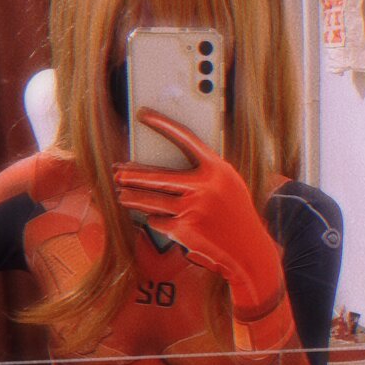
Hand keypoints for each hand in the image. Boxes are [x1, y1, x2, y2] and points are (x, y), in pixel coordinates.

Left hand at [113, 109, 282, 311]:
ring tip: (122, 195)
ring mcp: (192, 209)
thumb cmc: (236, 214)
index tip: (144, 114)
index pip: (185, 138)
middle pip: (157, 176)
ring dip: (132, 198)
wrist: (247, 249)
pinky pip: (158, 221)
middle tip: (117, 172)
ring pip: (150, 201)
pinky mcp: (183, 230)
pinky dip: (157, 221)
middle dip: (132, 175)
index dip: (162, 124)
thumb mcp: (228, 184)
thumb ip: (204, 172)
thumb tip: (168, 165)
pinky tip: (162, 221)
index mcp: (216, 169)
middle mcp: (203, 186)